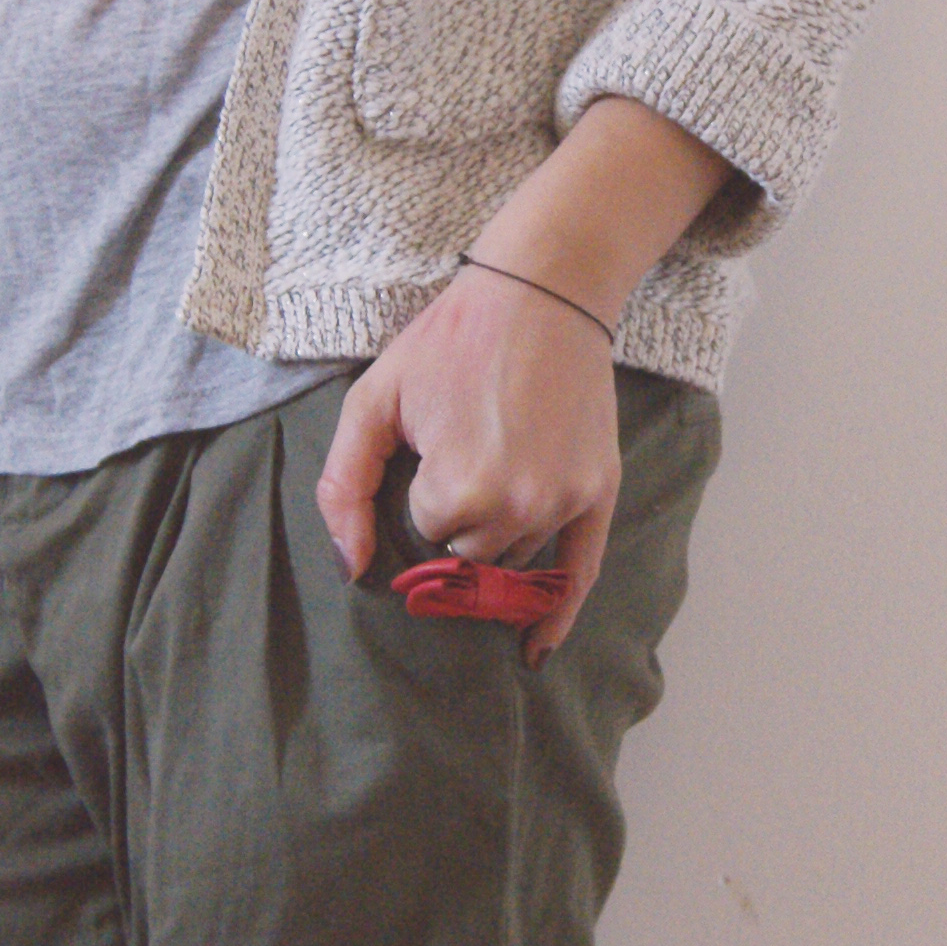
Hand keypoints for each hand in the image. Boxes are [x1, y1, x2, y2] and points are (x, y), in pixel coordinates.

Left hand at [318, 269, 619, 666]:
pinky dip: (554, 613)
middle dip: (458, 516)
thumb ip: (345, 487)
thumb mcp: (374, 399)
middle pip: (468, 555)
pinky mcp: (601, 492)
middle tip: (465, 451)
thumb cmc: (451, 341)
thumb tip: (352, 569)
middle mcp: (521, 506)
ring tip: (499, 465)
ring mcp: (567, 502)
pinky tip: (535, 650)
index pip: (427, 530)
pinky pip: (578, 574)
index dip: (424, 486)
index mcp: (461, 488)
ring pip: (512, 560)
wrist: (543, 294)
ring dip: (497, 533)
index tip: (436, 440)